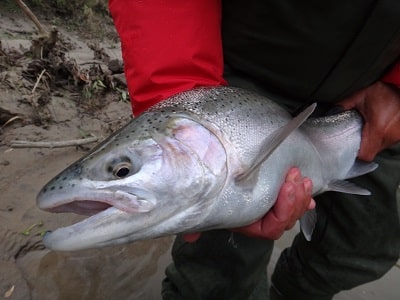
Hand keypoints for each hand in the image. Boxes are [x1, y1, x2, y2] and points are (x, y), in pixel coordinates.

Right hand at [182, 167, 314, 241]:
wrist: (212, 181)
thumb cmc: (210, 193)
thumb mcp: (204, 209)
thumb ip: (198, 224)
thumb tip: (189, 238)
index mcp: (248, 224)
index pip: (271, 227)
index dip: (283, 210)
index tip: (285, 187)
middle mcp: (261, 219)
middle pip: (286, 219)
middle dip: (295, 199)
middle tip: (295, 177)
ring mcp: (270, 209)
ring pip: (293, 211)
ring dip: (301, 196)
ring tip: (303, 179)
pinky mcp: (276, 197)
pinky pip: (294, 202)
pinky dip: (303, 197)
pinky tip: (309, 189)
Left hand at [338, 81, 399, 160]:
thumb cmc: (385, 93)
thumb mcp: (361, 96)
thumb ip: (344, 105)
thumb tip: (330, 113)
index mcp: (378, 129)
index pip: (365, 155)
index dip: (355, 155)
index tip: (346, 149)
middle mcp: (389, 137)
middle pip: (370, 153)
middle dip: (360, 148)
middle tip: (352, 138)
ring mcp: (396, 138)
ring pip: (378, 149)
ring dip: (369, 143)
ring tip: (363, 132)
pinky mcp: (399, 136)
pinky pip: (384, 143)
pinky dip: (377, 139)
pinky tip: (373, 129)